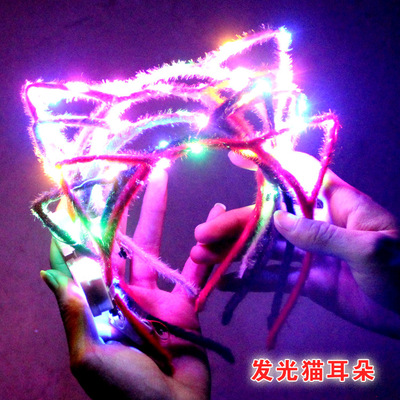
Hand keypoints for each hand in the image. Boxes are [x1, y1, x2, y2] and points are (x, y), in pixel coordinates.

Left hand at [41, 169, 222, 399]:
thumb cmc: (124, 390)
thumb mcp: (90, 357)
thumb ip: (75, 314)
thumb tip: (49, 274)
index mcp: (99, 303)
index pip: (87, 257)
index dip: (84, 228)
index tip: (81, 197)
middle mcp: (123, 293)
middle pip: (122, 242)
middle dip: (124, 208)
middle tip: (128, 175)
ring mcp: (155, 295)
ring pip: (155, 247)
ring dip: (158, 212)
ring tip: (162, 179)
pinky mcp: (184, 302)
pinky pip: (193, 267)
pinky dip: (202, 244)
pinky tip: (211, 219)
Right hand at [191, 152, 399, 338]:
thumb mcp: (372, 249)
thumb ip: (325, 234)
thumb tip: (279, 220)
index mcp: (336, 203)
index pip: (297, 173)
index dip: (268, 164)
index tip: (236, 158)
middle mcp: (316, 222)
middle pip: (267, 217)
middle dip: (234, 224)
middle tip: (202, 236)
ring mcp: (309, 252)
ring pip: (264, 247)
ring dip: (233, 251)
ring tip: (201, 257)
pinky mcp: (306, 278)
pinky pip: (272, 275)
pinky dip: (248, 277)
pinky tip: (223, 279)